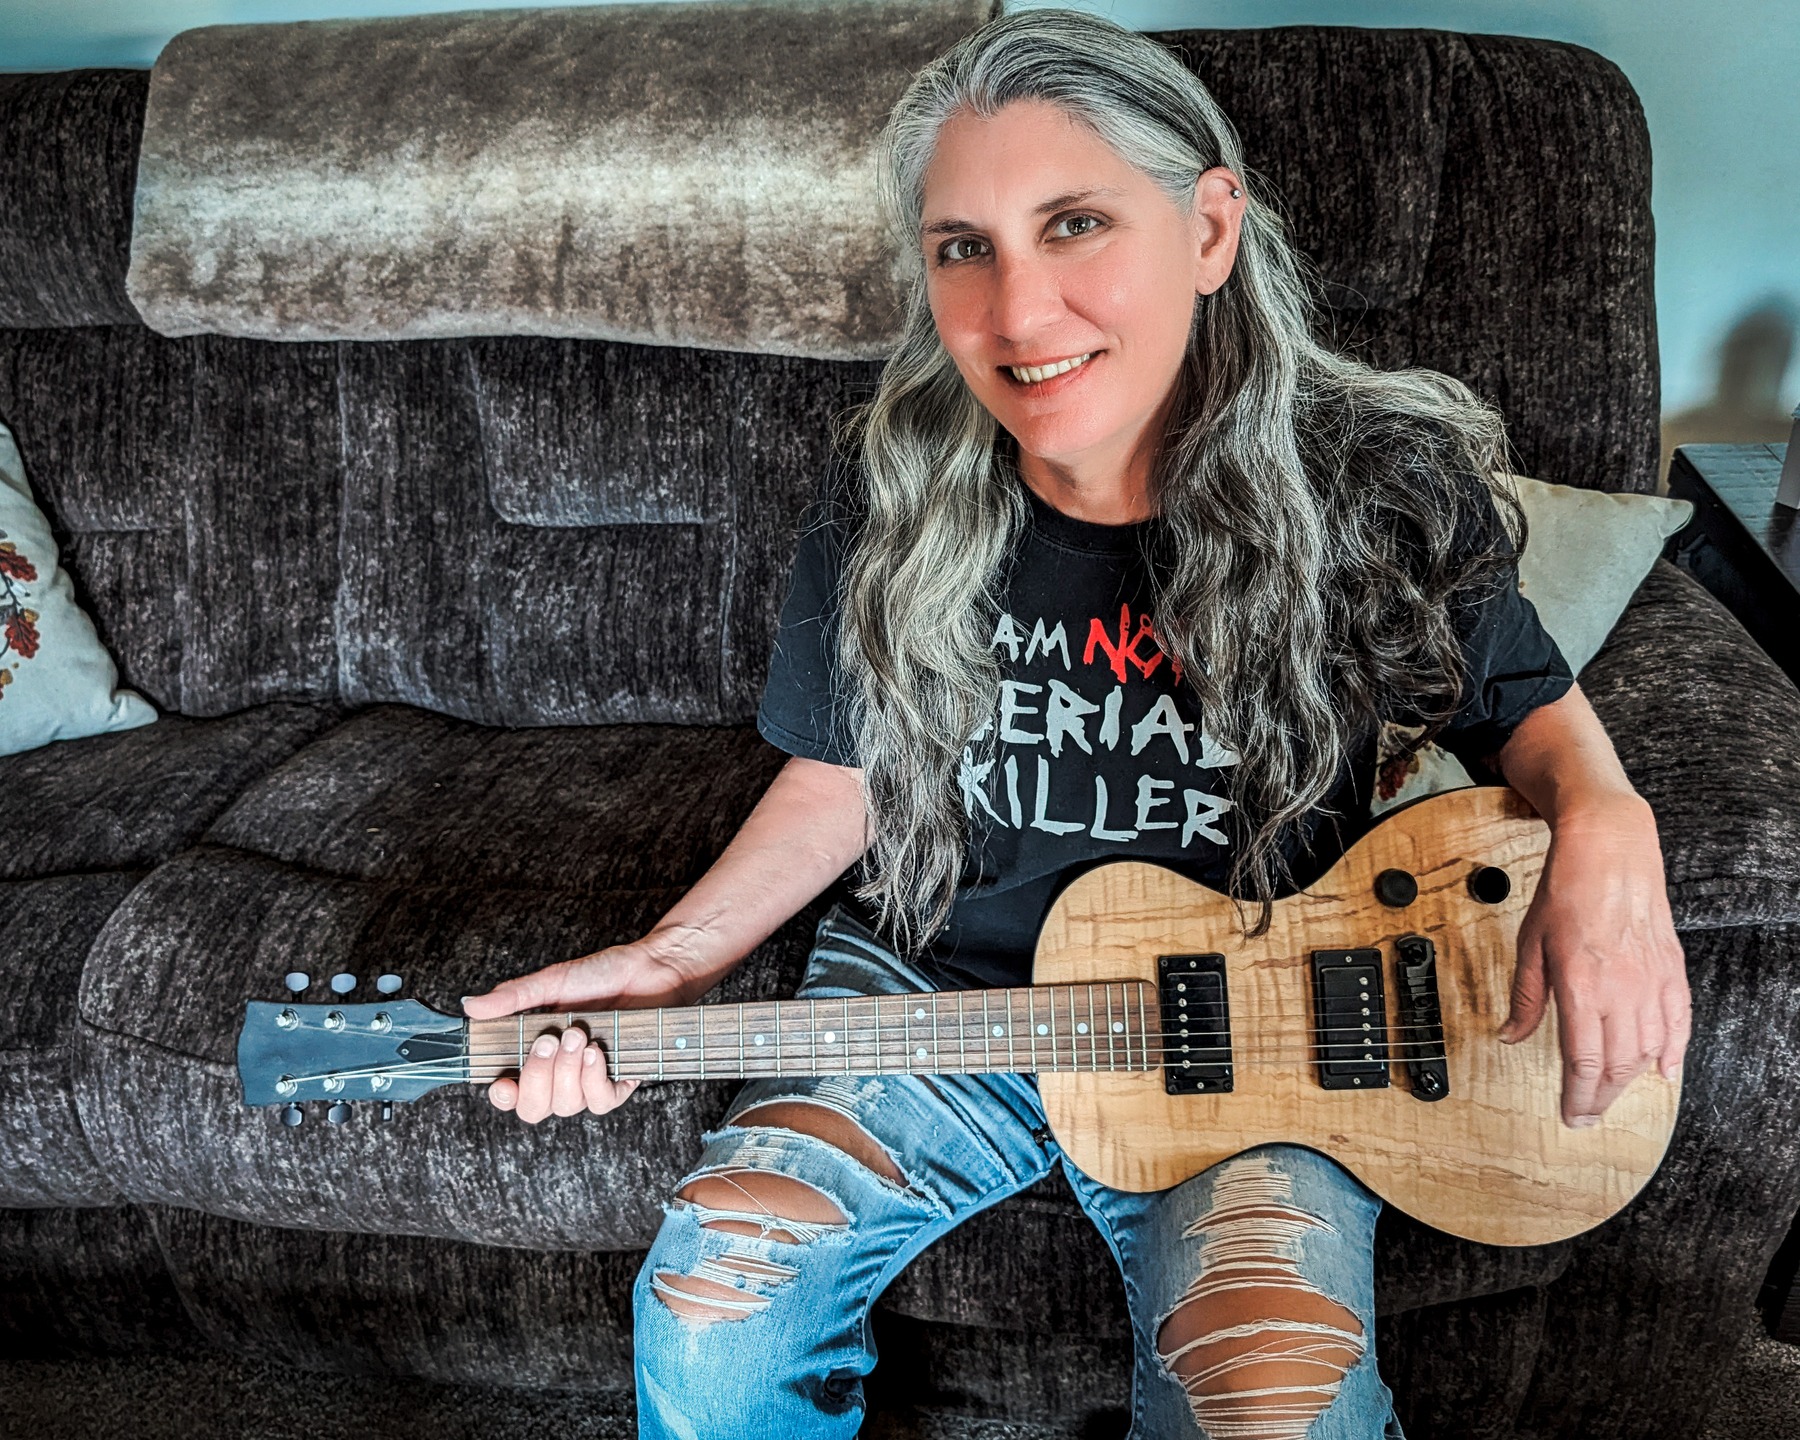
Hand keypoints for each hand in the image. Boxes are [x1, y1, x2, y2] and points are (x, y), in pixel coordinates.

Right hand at [462, 935, 705, 1123]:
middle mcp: (562, 1075)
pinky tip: (595, 1053)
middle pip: (534, 1108)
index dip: (503, 1097)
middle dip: (537, 1077)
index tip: (502, 1082)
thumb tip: (471, 1007)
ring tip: (578, 1035)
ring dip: (567, 1072)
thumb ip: (513, 998)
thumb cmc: (602, 975)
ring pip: (567, 1105)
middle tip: (548, 1040)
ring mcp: (591, 1080)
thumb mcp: (552, 982)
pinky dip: (595, 1079)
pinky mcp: (622, 1080)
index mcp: (539, 1055)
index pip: (512, 1093)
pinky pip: (602, 1102)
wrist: (651, 968)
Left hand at [1499, 793, 1690, 1126]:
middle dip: (1600, 1099)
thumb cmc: (1567, 891)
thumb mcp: (1530, 944)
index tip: (1570, 1116)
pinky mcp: (1672, 971)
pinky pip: (1679, 1023)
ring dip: (1630, 1080)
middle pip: (1616, 1066)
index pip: (1582, 1062)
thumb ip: (1525, 997)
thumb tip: (1511, 1035)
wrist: (1611, 850)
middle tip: (1587, 1114)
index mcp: (1581, 987)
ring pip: (1648, 1052)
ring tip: (1610, 1093)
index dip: (1577, 1098)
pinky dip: (1674, 1052)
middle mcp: (1621, 991)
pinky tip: (1664, 1072)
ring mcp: (1651, 982)